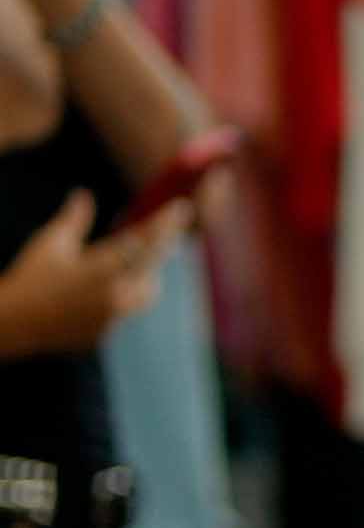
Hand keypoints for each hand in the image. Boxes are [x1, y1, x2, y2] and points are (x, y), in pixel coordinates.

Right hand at [0, 192, 174, 358]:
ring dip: (148, 274)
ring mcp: (114, 317)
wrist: (14, 324)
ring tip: (141, 258)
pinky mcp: (108, 332)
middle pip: (154, 266)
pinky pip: (129, 309)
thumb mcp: (50, 243)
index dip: (166, 224)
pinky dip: (128, 294)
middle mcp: (115, 294)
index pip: (145, 242)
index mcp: (101, 268)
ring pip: (148, 291)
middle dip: (161, 246)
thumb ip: (75, 219)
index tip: (181, 207)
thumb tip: (84, 194)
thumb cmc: (31, 278)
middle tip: (168, 229)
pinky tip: (113, 285)